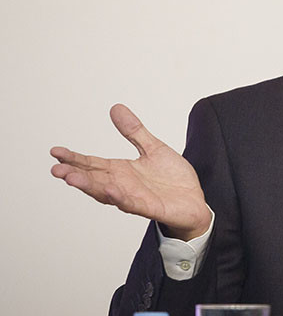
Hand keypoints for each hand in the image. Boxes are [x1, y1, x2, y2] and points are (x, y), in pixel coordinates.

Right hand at [50, 104, 210, 239]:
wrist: (194, 201)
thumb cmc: (172, 179)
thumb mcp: (153, 148)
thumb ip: (134, 131)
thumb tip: (116, 108)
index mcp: (121, 171)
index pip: (92, 164)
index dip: (74, 158)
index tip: (55, 151)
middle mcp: (122, 185)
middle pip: (93, 179)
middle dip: (74, 174)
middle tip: (56, 169)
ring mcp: (134, 197)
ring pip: (106, 193)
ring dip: (89, 186)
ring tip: (72, 178)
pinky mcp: (149, 207)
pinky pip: (132, 203)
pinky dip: (120, 197)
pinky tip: (110, 189)